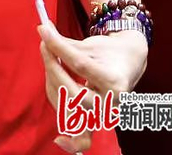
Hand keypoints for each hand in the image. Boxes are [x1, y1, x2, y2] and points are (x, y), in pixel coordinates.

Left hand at [39, 21, 147, 152]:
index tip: (44, 31)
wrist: (129, 64)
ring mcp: (103, 114)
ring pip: (68, 106)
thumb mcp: (90, 44)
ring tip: (52, 61)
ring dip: (52, 82)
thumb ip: (65, 43)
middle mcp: (111, 102)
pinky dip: (70, 137)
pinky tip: (60, 140)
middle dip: (53, 67)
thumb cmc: (109, 53)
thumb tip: (43, 31)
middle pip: (72, 92)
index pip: (80, 64)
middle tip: (44, 45)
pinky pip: (80, 133)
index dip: (58, 47)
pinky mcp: (96, 121)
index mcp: (114, 80)